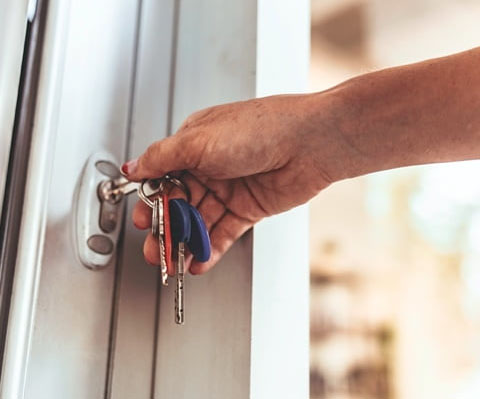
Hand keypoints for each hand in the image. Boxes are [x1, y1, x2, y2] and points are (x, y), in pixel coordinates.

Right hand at [122, 94, 333, 273]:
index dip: (152, 201)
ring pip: (199, 222)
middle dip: (166, 229)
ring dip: (185, 243)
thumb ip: (161, 157)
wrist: (309, 143)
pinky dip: (209, 248)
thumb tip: (133, 167)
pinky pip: (223, 233)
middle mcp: (210, 167)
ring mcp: (229, 190)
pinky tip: (198, 261)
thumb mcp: (198, 140)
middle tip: (155, 249)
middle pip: (179, 204)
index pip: (162, 177)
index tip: (143, 220)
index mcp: (193, 145)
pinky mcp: (248, 209)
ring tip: (174, 262)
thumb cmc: (260, 129)